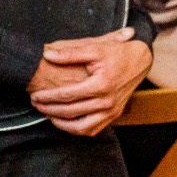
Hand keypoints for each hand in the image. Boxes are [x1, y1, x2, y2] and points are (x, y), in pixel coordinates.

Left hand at [27, 31, 150, 134]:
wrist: (141, 60)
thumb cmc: (118, 52)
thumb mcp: (95, 47)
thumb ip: (70, 53)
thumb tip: (47, 54)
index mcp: (102, 84)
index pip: (67, 95)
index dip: (48, 96)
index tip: (35, 95)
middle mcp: (108, 101)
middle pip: (70, 112)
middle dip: (49, 109)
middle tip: (35, 104)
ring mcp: (112, 110)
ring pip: (81, 126)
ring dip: (61, 123)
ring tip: (48, 114)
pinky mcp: (115, 114)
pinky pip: (93, 129)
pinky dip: (77, 129)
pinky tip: (65, 121)